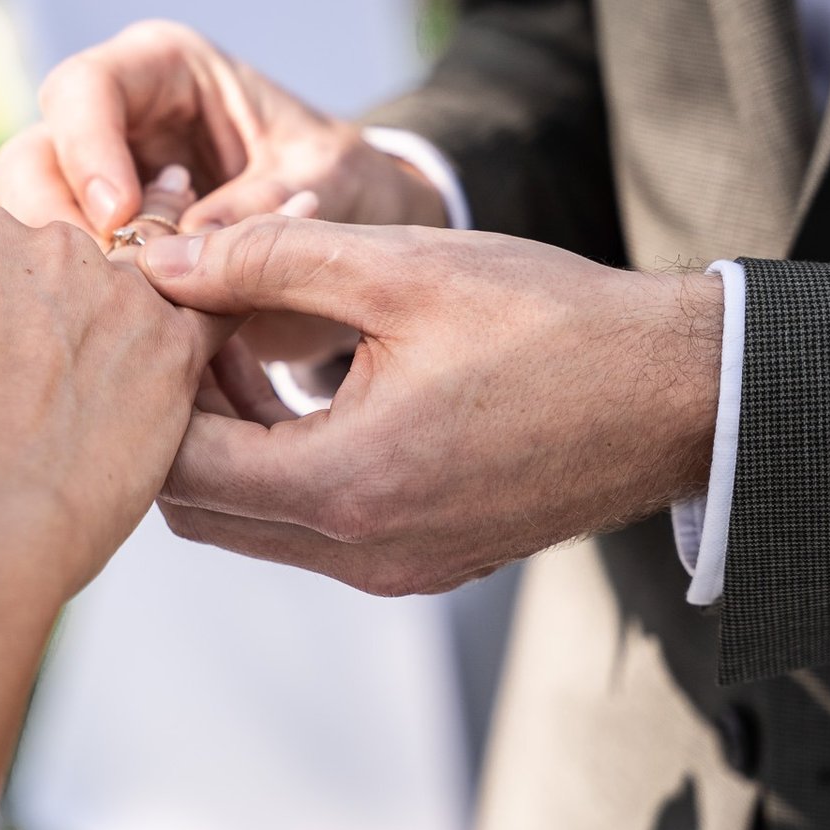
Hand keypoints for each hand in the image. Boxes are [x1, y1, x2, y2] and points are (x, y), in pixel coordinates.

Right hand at [0, 20, 446, 358]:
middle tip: (113, 285)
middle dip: (60, 226)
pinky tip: (135, 344)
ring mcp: (96, 190)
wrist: (361, 243)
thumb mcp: (331, 182)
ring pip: (29, 229)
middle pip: (32, 163)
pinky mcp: (100, 252)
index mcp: (164, 71)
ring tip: (133, 320)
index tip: (121, 216)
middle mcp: (114, 123)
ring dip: (72, 279)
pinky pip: (64, 282)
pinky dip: (91, 315)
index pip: (86, 90)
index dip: (88, 149)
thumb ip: (264, 206)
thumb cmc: (349, 185)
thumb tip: (185, 252)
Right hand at [0, 201, 228, 600]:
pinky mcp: (177, 352)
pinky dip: (226, 303)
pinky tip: (223, 318)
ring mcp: (124, 294)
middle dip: (38, 317)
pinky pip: (217, 313)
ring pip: (136, 286)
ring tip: (114, 359)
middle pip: (57, 267)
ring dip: (126, 312)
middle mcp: (56, 244)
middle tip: (20, 392)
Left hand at [132, 218, 723, 594]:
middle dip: (178, 422)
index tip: (163, 315)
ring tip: (245, 344)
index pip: (178, 469)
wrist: (676, 394)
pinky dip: (282, 468)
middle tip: (194, 329)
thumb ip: (262, 261)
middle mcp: (361, 553)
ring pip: (251, 524)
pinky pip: (310, 530)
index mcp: (345, 488)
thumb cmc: (549, 321)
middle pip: (200, 510)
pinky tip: (305, 391)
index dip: (152, 389)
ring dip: (228, 444)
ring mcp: (393, 569)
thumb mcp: (397, 267)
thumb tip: (160, 260)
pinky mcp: (421, 562)